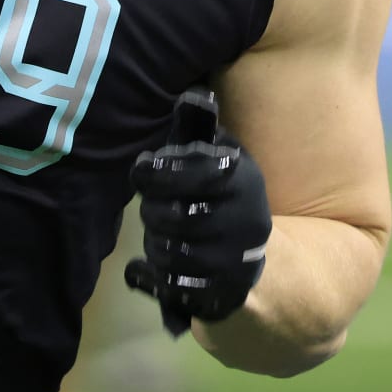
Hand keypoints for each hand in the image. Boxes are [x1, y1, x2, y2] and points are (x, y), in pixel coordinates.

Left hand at [125, 90, 271, 335]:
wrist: (250, 249)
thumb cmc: (220, 189)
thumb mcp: (214, 153)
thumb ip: (198, 128)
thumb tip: (193, 96)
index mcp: (243, 180)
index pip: (194, 176)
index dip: (158, 174)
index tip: (140, 170)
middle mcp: (246, 222)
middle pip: (177, 218)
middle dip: (152, 211)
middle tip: (151, 206)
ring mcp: (236, 264)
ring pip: (171, 256)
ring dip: (154, 243)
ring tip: (158, 233)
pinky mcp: (222, 295)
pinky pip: (172, 290)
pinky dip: (152, 277)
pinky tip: (147, 267)